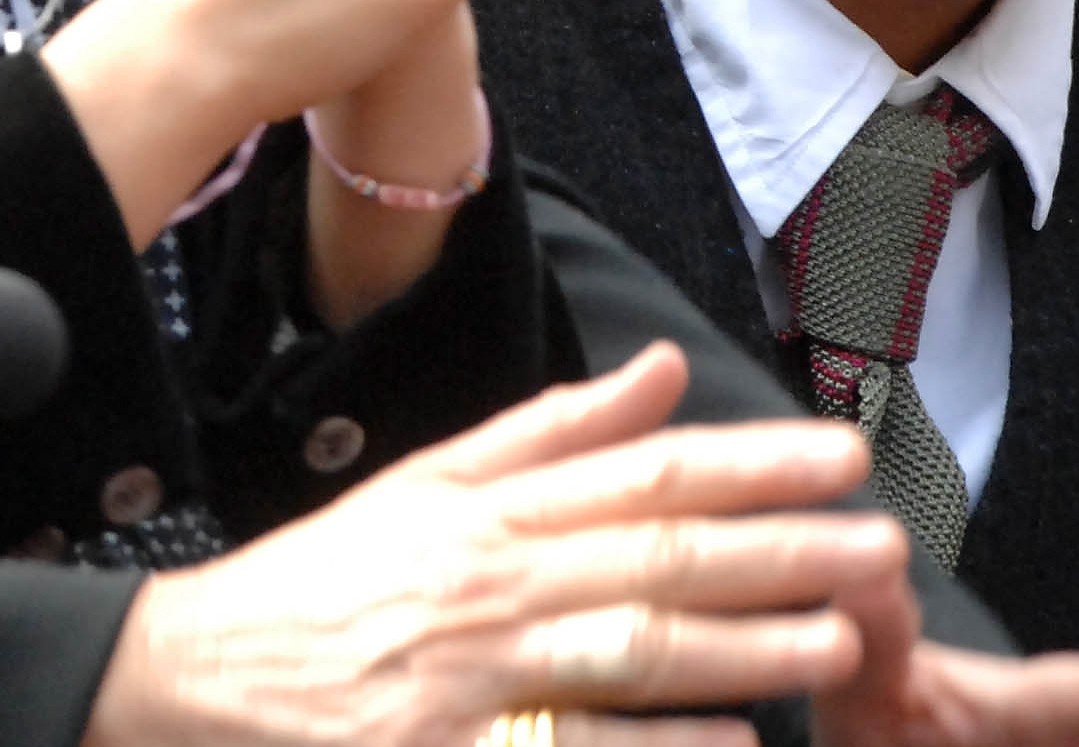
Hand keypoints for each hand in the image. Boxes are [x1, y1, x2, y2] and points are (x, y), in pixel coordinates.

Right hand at [89, 343, 893, 746]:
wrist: (195, 675)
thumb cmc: (322, 586)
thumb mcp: (426, 484)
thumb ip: (551, 432)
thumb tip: (663, 370)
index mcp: (484, 508)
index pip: (641, 472)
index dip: (747, 460)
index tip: (839, 454)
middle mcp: (487, 579)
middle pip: (654, 554)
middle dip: (779, 547)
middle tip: (884, 542)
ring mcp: (472, 671)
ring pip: (630, 647)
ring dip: (744, 644)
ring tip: (842, 637)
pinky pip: (568, 745)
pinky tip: (732, 743)